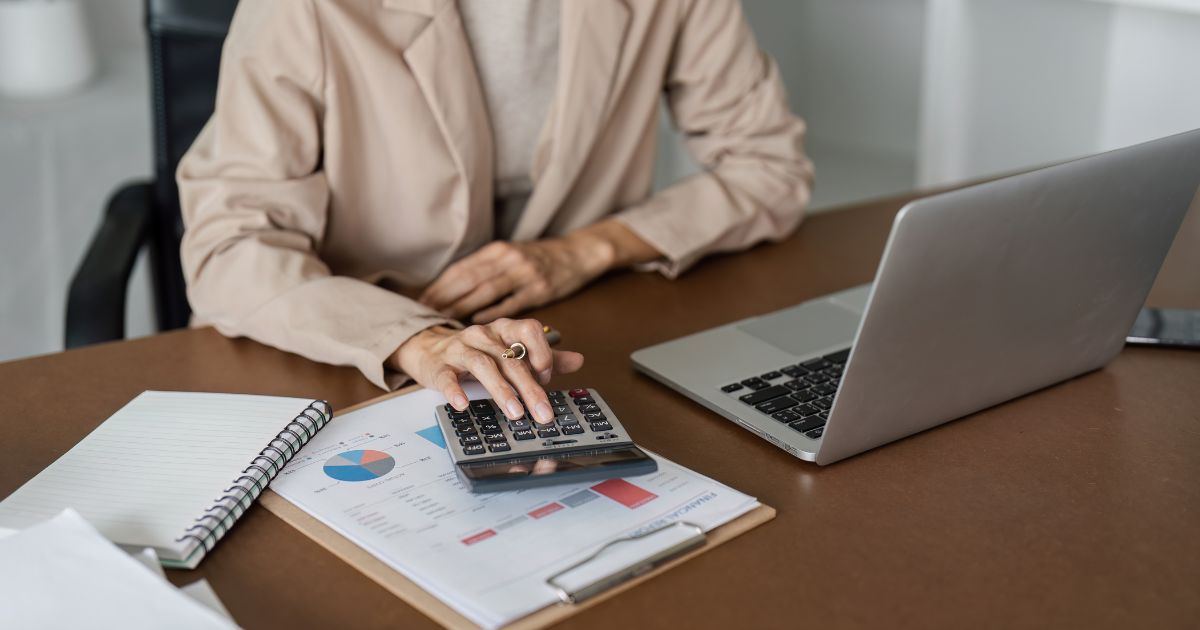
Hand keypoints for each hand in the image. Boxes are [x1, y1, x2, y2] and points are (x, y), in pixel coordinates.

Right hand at [391, 319, 583, 424]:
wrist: (430, 348)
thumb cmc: (478, 352)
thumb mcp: (511, 350)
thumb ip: (544, 356)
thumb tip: (579, 360)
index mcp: (505, 329)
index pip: (530, 331)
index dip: (542, 355)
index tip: (547, 380)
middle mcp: (483, 335)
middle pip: (510, 358)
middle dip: (530, 387)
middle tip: (543, 412)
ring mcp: (460, 348)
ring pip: (483, 366)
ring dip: (501, 390)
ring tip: (515, 413)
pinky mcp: (439, 366)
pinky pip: (447, 377)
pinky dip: (455, 391)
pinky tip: (464, 405)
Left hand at [418, 238, 607, 323]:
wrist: (578, 253)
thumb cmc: (541, 259)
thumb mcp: (512, 256)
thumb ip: (488, 270)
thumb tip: (456, 289)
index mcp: (497, 250)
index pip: (462, 268)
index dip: (440, 285)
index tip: (422, 301)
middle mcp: (507, 259)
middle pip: (468, 279)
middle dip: (444, 297)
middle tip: (423, 315)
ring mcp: (523, 273)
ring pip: (486, 290)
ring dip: (463, 306)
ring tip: (443, 321)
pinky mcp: (539, 288)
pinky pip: (511, 302)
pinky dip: (492, 312)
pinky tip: (476, 322)